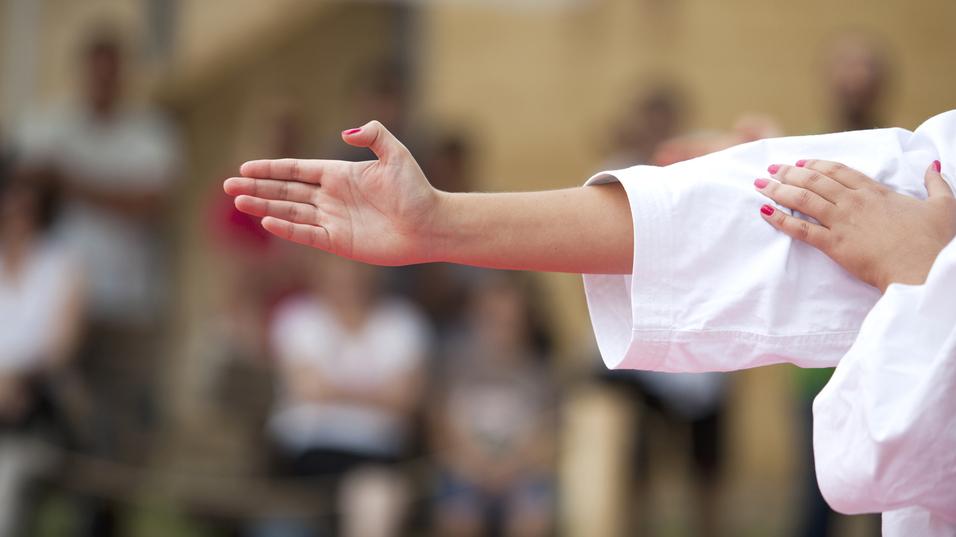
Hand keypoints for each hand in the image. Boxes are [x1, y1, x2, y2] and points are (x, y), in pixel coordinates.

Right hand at [224, 121, 441, 265]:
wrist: (430, 226)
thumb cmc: (416, 190)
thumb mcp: (396, 155)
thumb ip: (373, 135)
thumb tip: (345, 133)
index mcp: (340, 174)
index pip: (296, 170)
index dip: (270, 168)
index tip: (245, 167)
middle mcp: (332, 197)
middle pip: (286, 191)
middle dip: (257, 188)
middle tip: (227, 186)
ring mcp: (333, 220)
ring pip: (290, 211)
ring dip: (264, 206)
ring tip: (238, 202)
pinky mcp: (338, 243)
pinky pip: (306, 234)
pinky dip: (287, 228)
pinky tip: (266, 220)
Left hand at [755, 159, 955, 291]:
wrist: (923, 268)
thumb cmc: (934, 241)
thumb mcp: (943, 205)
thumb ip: (935, 183)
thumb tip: (934, 165)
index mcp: (875, 192)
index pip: (839, 170)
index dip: (817, 164)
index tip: (801, 161)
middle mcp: (854, 202)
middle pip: (814, 180)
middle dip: (789, 172)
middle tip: (771, 168)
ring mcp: (842, 222)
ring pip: (802, 199)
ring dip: (778, 189)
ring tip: (760, 184)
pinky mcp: (834, 244)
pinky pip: (801, 229)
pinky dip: (780, 219)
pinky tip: (764, 212)